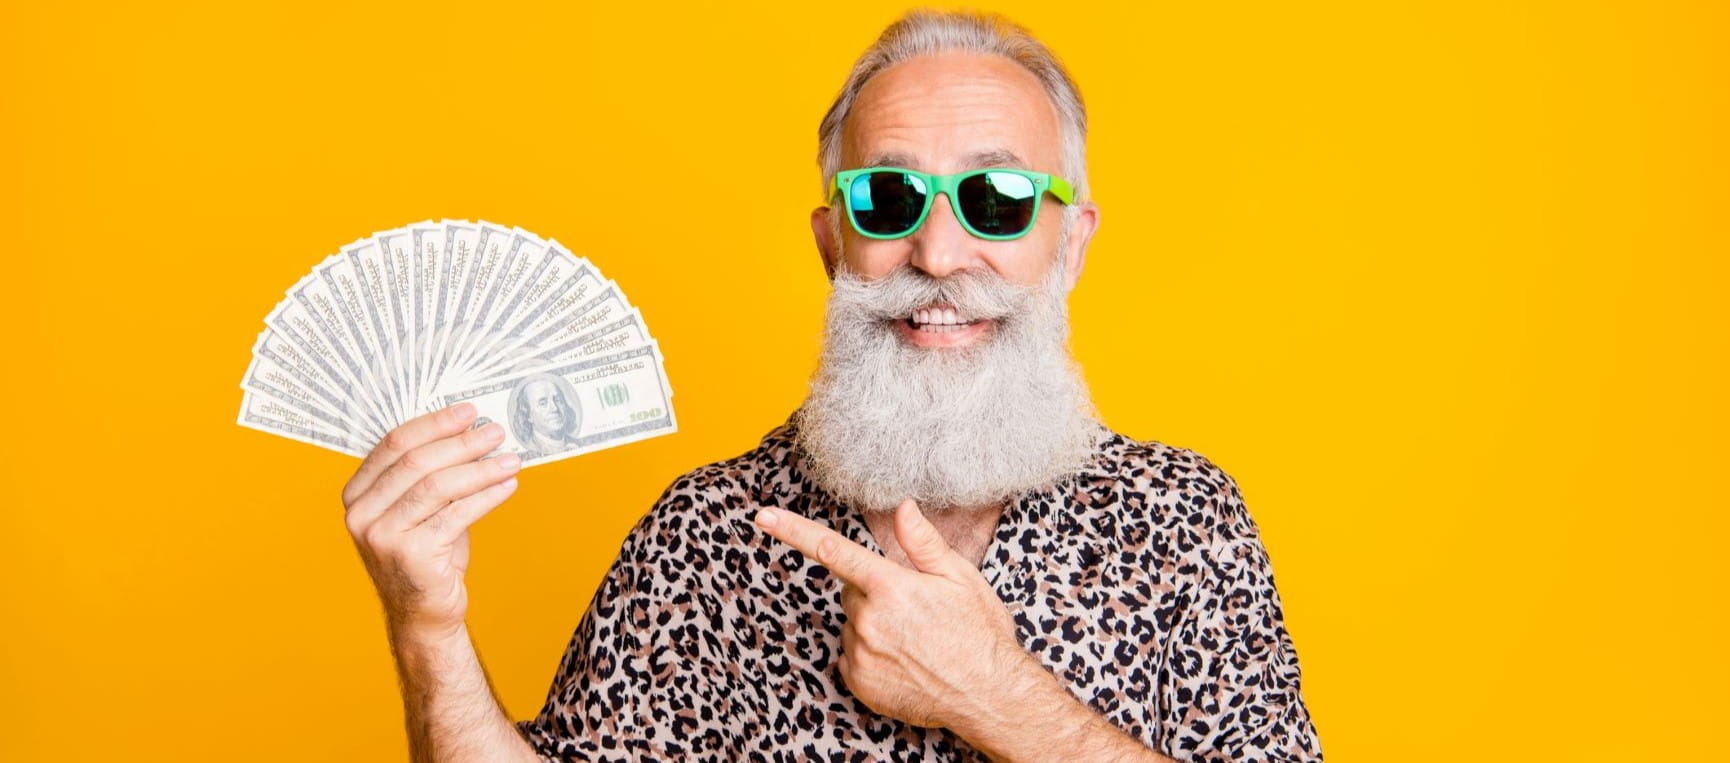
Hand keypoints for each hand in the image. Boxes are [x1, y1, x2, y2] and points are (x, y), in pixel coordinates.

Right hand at [342, 403, 521, 635]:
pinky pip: (456, 515)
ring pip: (437, 486)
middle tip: (495, 432)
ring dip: (479, 468)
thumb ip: (432, 473)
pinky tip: (507, 486)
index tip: (468, 412)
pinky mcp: (410, 555)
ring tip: (510, 459)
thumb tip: (473, 431)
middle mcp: (361, 514)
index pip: (394, 444)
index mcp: (357, 494)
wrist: (424, 613)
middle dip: (461, 443)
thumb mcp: (420, 509)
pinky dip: (486, 496)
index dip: (434, 424)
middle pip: (416, 462)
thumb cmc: (426, 555)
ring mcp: (381, 536)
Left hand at [753, 498, 1027, 729]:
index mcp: (891, 587)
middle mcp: (868, 620)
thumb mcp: (960, 579)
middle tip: (913, 607)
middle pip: (851, 590)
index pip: (832, 550)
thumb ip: (923, 543)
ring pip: (852, 624)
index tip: (763, 517)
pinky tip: (902, 660)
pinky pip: (850, 656)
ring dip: (872, 624)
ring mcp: (860, 654)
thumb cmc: (980, 635)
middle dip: (873, 591)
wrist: (990, 696)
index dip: (793, 531)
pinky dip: (869, 654)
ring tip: (913, 639)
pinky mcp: (858, 683)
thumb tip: (902, 507)